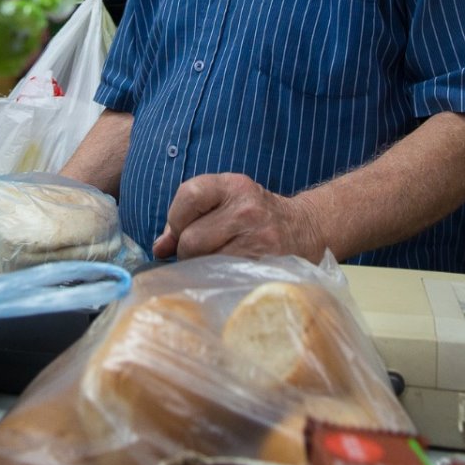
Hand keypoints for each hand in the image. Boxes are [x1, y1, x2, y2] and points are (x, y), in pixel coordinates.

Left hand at [152, 173, 324, 261]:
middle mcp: (246, 209)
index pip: (189, 194)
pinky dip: (216, 278)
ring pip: (204, 261)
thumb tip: (159, 248)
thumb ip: (189, 217)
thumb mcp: (226, 202)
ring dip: (200, 268)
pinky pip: (223, 276)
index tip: (181, 229)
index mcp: (233, 186)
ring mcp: (258, 238)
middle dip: (186, 251)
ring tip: (213, 263)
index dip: (176, 218)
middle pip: (191, 238)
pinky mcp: (264, 264)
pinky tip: (224, 274)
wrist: (306, 229)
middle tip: (198, 254)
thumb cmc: (255, 216)